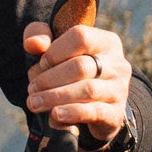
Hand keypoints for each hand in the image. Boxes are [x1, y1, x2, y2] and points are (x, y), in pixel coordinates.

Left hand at [23, 17, 130, 151]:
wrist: (95, 107)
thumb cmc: (70, 70)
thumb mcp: (54, 48)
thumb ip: (39, 36)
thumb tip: (33, 44)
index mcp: (105, 41)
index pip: (81, 37)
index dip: (56, 51)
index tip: (41, 64)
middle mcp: (117, 64)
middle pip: (81, 66)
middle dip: (50, 78)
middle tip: (31, 89)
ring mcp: (119, 89)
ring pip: (88, 90)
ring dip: (56, 97)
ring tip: (35, 103)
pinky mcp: (116, 113)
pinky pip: (94, 112)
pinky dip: (72, 112)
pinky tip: (55, 114)